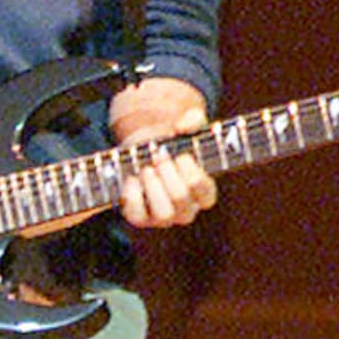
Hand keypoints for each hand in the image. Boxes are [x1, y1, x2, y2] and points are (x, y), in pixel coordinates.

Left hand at [104, 75, 216, 230]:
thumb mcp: (187, 126)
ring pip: (164, 214)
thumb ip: (193, 120)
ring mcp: (164, 217)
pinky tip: (132, 178)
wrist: (145, 153)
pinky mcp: (141, 218)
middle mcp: (186, 209)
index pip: (205, 192)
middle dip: (167, 172)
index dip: (191, 172)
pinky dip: (132, 195)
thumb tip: (182, 126)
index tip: (181, 155)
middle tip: (159, 154)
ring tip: (146, 168)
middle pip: (181, 199)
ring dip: (152, 186)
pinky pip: (137, 216)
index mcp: (204, 192)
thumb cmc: (173, 143)